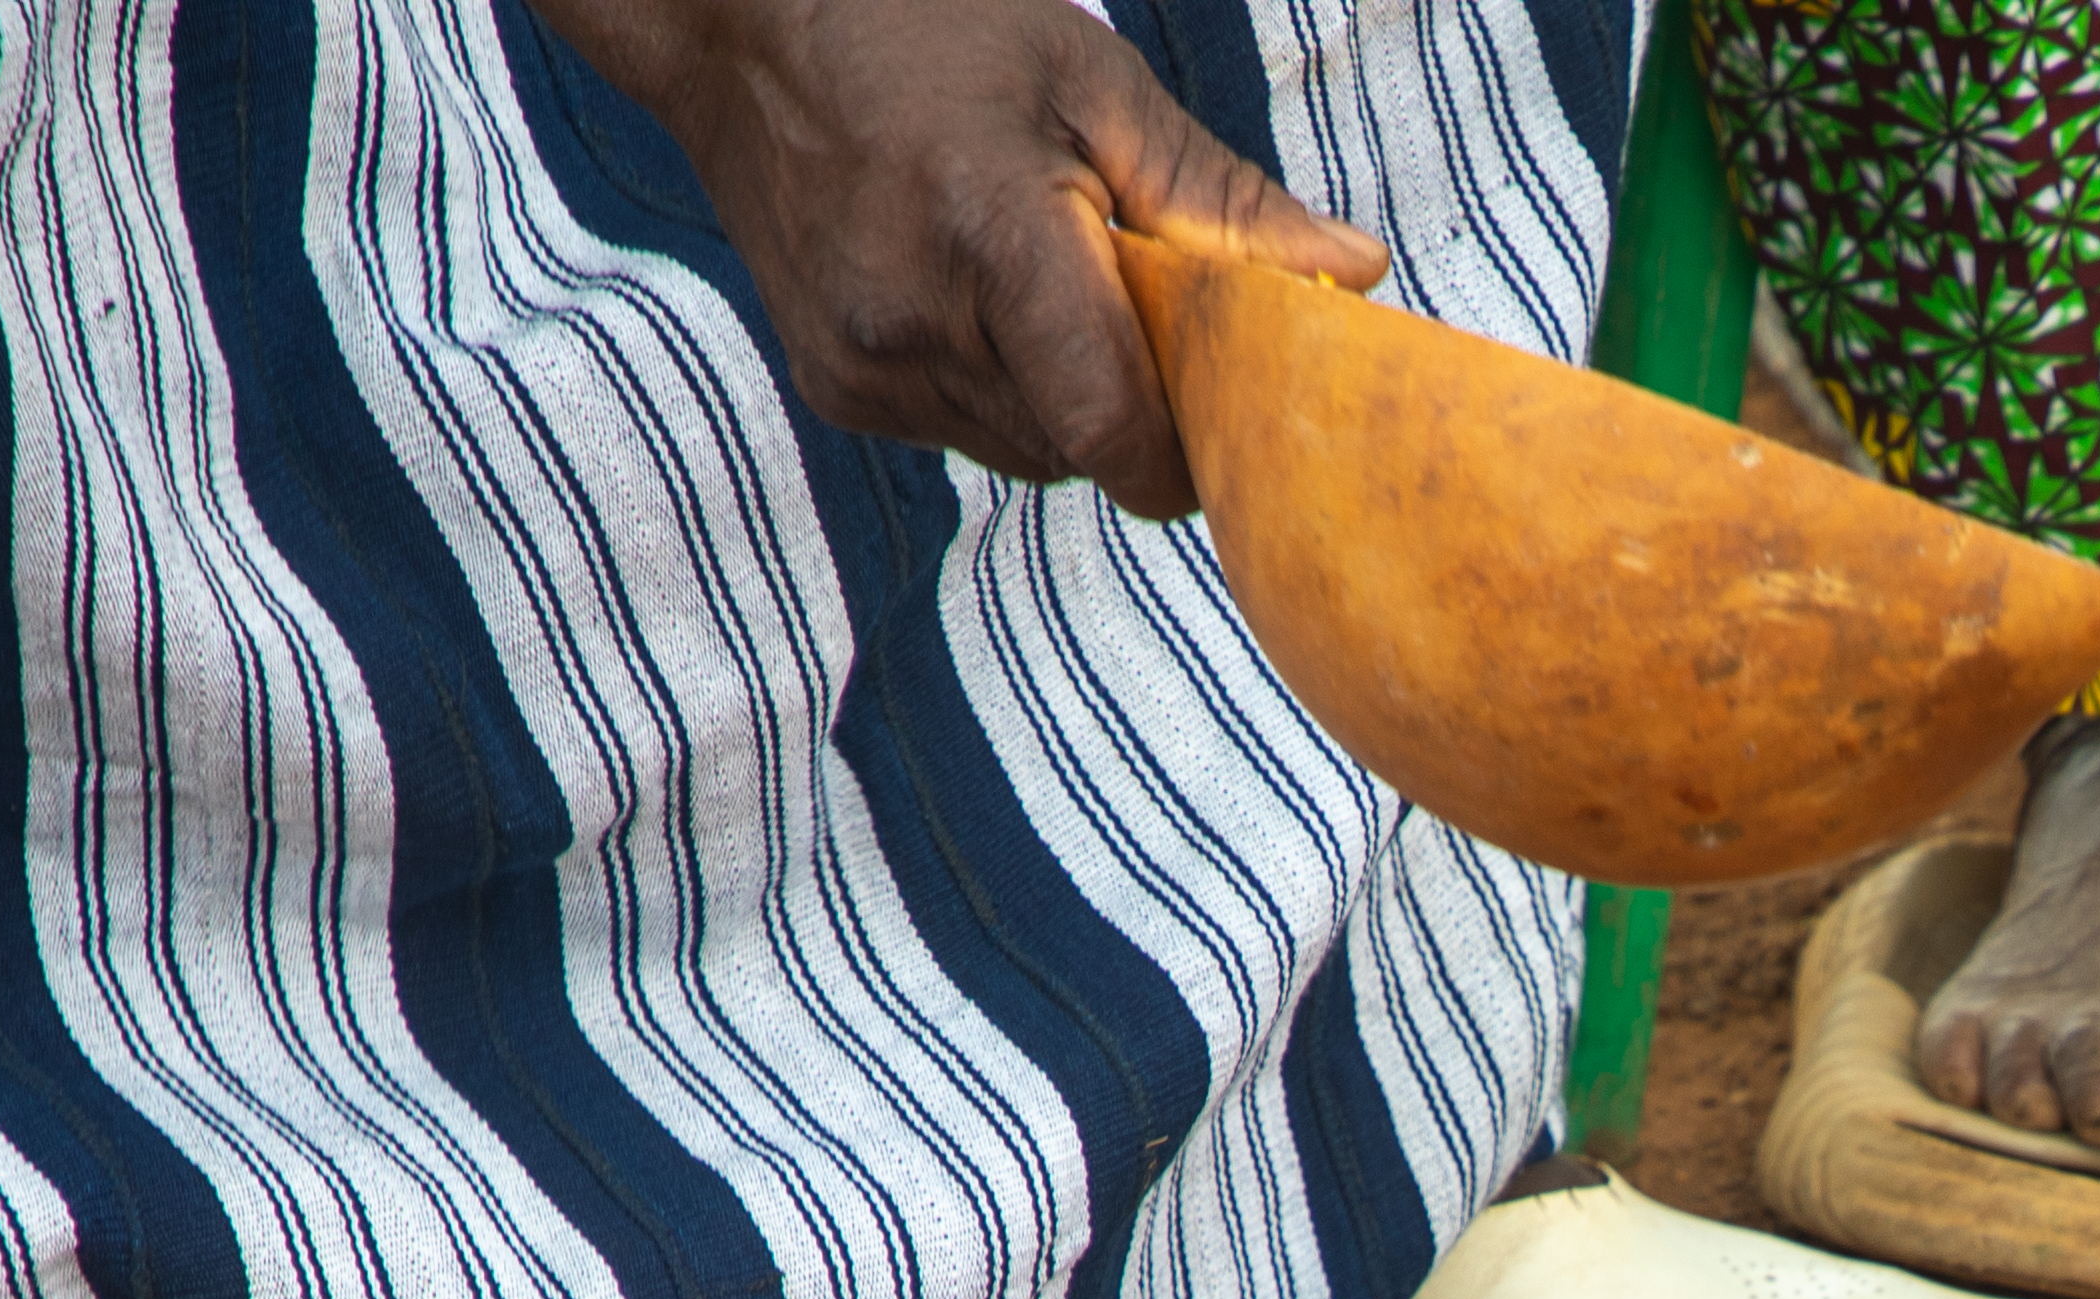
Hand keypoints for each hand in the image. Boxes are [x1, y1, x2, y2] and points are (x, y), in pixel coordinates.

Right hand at [526, 0, 1383, 519]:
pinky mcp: (836, 391)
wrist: (743, 25)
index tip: (1227, 415)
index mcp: (987, 238)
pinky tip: (975, 295)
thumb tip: (1357, 276)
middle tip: (1145, 310)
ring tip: (1049, 283)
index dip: (1185, 452)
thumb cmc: (935, 29)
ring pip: (1029, 454)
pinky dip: (1002, 389)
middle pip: (1084, 451)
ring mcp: (862, 369)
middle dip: (1139, 408)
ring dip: (1070, 400)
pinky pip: (967, 434)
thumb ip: (1223, 201)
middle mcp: (911, 326)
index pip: (1113, 430)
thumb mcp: (1096, 82)